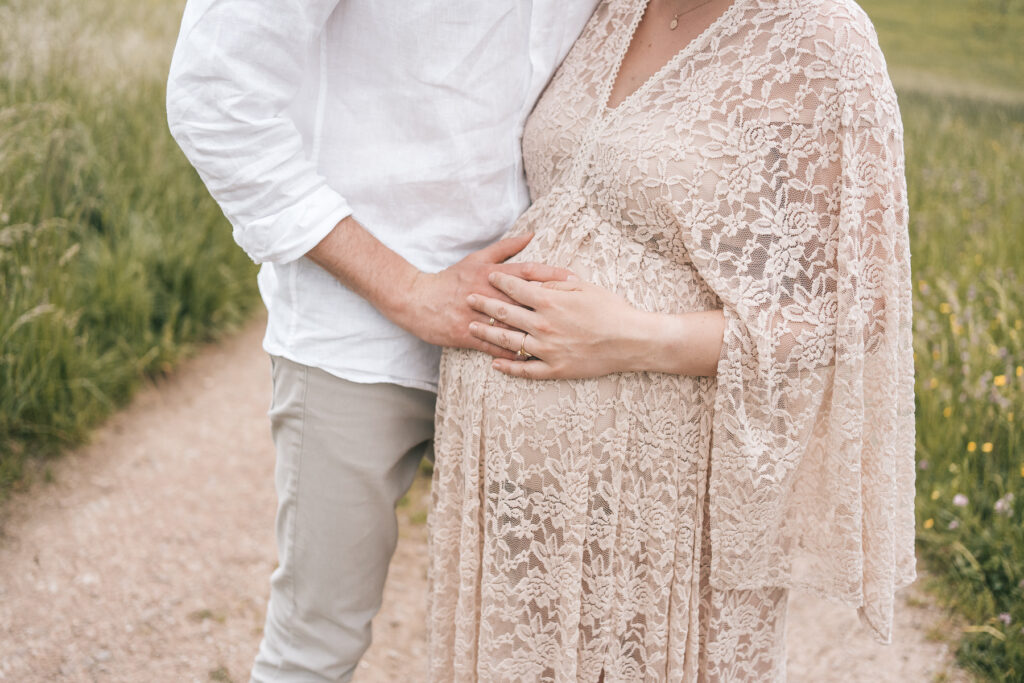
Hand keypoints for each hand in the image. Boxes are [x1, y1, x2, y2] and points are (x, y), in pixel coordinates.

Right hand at [395, 234, 575, 358]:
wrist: (417, 300)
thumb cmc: (451, 279)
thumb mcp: (477, 259)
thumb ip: (506, 248)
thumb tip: (532, 234)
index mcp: (491, 274)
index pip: (527, 272)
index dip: (551, 276)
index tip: (573, 280)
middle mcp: (487, 294)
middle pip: (524, 299)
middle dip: (551, 305)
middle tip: (576, 311)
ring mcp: (477, 316)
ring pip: (511, 324)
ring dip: (535, 332)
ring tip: (560, 338)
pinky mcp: (467, 334)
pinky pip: (494, 345)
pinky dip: (512, 352)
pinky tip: (531, 358)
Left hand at [465, 272, 651, 378]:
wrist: (631, 341)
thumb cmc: (612, 310)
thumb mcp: (584, 287)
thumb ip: (556, 282)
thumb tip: (535, 280)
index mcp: (550, 301)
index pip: (516, 288)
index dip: (500, 281)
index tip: (488, 277)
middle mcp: (543, 325)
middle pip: (505, 313)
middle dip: (484, 304)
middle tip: (468, 299)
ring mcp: (547, 349)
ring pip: (508, 341)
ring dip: (487, 333)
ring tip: (472, 328)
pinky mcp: (555, 369)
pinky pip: (525, 370)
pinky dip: (508, 367)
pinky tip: (495, 363)